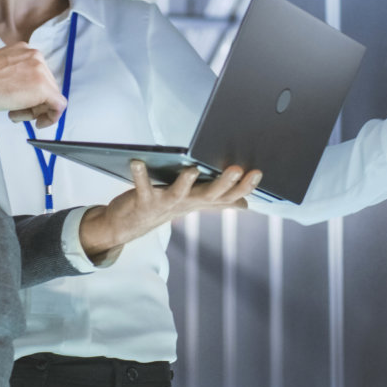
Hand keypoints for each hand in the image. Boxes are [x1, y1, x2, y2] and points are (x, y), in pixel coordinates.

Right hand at [0, 43, 66, 126]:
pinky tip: (37, 123)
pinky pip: (59, 106)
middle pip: (47, 85)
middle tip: (16, 112)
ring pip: (51, 96)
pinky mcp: (44, 88)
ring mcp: (41, 70)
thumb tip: (25, 91)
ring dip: (35, 110)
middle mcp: (36, 56)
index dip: (31, 93)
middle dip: (34, 103)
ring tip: (15, 114)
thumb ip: (16, 75)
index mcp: (24, 50)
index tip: (21, 103)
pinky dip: (51, 117)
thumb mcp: (0, 70)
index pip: (38, 75)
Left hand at [77, 161, 262, 260]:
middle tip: (236, 169)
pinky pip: (142, 187)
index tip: (258, 172)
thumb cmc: (164, 207)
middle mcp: (186, 203)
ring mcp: (165, 204)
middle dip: (224, 183)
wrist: (129, 225)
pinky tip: (137, 161)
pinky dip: (139, 174)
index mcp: (200, 200)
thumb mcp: (194, 203)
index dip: (244, 186)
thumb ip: (218, 200)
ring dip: (185, 182)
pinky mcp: (143, 201)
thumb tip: (245, 204)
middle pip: (209, 195)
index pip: (228, 196)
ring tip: (192, 169)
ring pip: (178, 194)